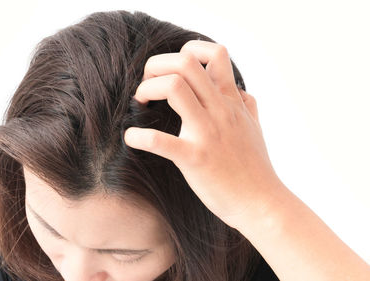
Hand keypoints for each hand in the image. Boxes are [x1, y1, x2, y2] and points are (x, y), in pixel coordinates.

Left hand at [123, 40, 283, 228]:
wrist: (262, 205)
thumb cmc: (256, 168)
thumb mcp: (255, 128)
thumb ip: (246, 105)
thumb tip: (241, 92)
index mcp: (231, 102)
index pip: (215, 53)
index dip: (188, 51)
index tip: (172, 70)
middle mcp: (220, 110)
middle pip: (185, 64)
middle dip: (156, 66)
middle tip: (147, 84)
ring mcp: (207, 133)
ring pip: (174, 88)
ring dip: (147, 89)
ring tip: (140, 104)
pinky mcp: (195, 158)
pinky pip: (160, 141)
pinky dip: (138, 136)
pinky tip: (131, 138)